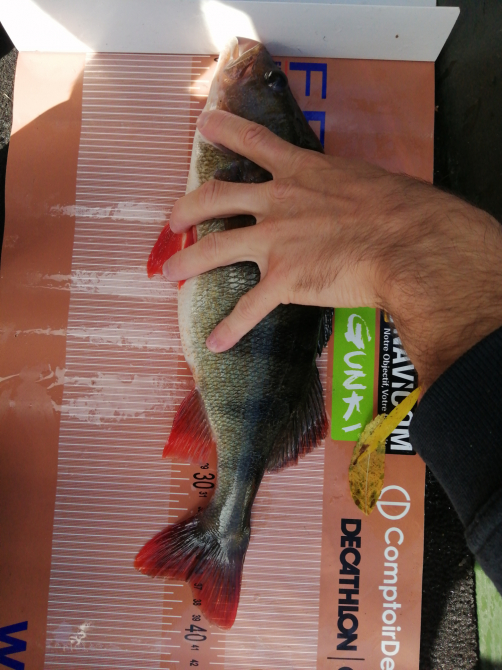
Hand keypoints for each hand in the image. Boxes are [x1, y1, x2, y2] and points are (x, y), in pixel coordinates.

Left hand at [165, 110, 501, 390]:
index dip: (226, 130)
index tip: (205, 125)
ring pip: (216, 249)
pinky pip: (249, 308)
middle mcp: (278, 202)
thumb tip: (348, 202)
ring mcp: (275, 241)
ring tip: (169, 274)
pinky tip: (216, 342)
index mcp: (302, 172)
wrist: (408, 242)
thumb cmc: (400, 208)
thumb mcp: (364, 182)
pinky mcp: (284, 280)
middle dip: (188, 208)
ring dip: (189, 263)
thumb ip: (340, 190)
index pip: (255, 142)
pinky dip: (230, 328)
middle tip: (174, 219)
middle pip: (217, 197)